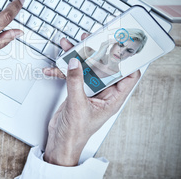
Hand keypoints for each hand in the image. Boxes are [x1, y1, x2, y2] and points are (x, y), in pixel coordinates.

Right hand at [42, 36, 140, 165]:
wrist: (60, 141)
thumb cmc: (76, 132)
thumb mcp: (77, 105)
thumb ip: (75, 82)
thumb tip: (75, 64)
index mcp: (112, 99)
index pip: (127, 76)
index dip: (126, 61)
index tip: (120, 46)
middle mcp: (103, 93)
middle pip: (104, 67)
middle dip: (96, 53)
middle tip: (91, 40)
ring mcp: (89, 90)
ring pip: (86, 68)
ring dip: (76, 57)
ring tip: (69, 46)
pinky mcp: (76, 90)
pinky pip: (72, 75)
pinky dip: (62, 70)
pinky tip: (53, 68)